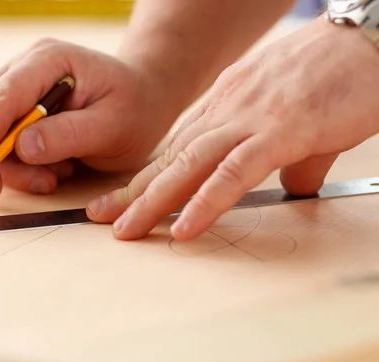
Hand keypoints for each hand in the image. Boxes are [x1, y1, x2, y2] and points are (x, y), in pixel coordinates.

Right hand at [0, 38, 180, 203]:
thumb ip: (69, 134)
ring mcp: (19, 88)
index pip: (3, 96)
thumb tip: (21, 147)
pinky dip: (17, 167)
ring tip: (52, 179)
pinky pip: (1, 143)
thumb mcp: (114, 125)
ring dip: (7, 166)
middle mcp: (25, 68)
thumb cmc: (135, 107)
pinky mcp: (19, 111)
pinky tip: (52, 171)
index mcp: (49, 60)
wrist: (144, 100)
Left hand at [87, 17, 378, 240]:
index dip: (146, 176)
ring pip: (189, 164)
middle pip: (170, 156)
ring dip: (153, 200)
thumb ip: (290, 157)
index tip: (122, 199)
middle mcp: (225, 110)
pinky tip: (184, 228)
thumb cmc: (336, 75)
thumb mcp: (300, 121)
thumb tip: (294, 187)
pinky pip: (234, 172)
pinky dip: (206, 202)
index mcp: (226, 106)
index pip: (175, 146)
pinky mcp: (280, 131)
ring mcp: (248, 119)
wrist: (367, 40)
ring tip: (127, 229)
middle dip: (133, 191)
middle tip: (102, 218)